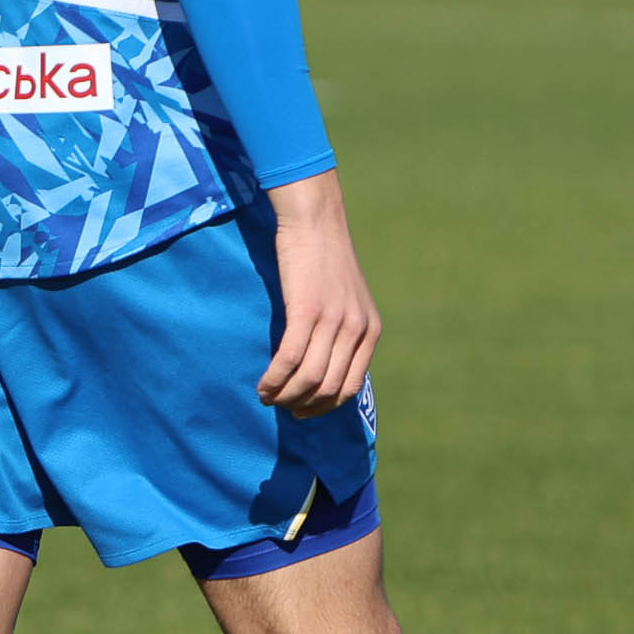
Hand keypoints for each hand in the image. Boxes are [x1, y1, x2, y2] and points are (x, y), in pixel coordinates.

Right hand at [256, 170, 378, 414]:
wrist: (315, 222)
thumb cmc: (324, 258)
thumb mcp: (347, 298)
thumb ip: (343, 329)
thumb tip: (323, 362)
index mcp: (370, 330)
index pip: (349, 385)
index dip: (324, 406)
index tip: (302, 411)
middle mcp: (356, 330)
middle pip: (328, 388)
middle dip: (302, 406)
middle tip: (281, 407)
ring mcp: (333, 321)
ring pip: (309, 378)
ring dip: (285, 396)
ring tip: (267, 397)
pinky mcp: (306, 311)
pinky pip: (289, 359)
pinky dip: (274, 379)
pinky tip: (263, 385)